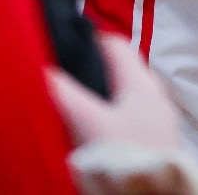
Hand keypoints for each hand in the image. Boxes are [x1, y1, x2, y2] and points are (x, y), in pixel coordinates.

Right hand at [48, 33, 182, 151]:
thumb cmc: (125, 156)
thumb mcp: (89, 123)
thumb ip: (65, 93)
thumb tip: (40, 67)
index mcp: (143, 83)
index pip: (115, 44)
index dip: (87, 41)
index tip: (60, 47)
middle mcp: (155, 97)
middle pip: (120, 71)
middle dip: (91, 71)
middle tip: (61, 79)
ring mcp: (158, 122)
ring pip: (123, 97)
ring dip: (100, 98)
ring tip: (72, 107)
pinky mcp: (154, 144)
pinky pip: (128, 119)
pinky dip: (109, 119)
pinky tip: (92, 134)